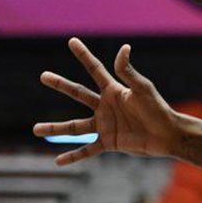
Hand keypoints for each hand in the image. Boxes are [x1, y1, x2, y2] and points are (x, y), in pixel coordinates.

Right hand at [33, 39, 180, 164]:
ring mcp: (105, 125)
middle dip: (60, 84)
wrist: (167, 134)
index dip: (83, 55)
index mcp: (113, 90)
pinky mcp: (108, 142)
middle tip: (43, 75)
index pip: (94, 69)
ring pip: (74, 126)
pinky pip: (87, 150)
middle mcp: (106, 106)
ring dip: (55, 128)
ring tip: (35, 129)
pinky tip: (57, 161)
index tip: (72, 41)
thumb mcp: (142, 89)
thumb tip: (124, 47)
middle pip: (78, 93)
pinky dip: (73, 156)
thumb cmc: (158, 108)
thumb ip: (129, 72)